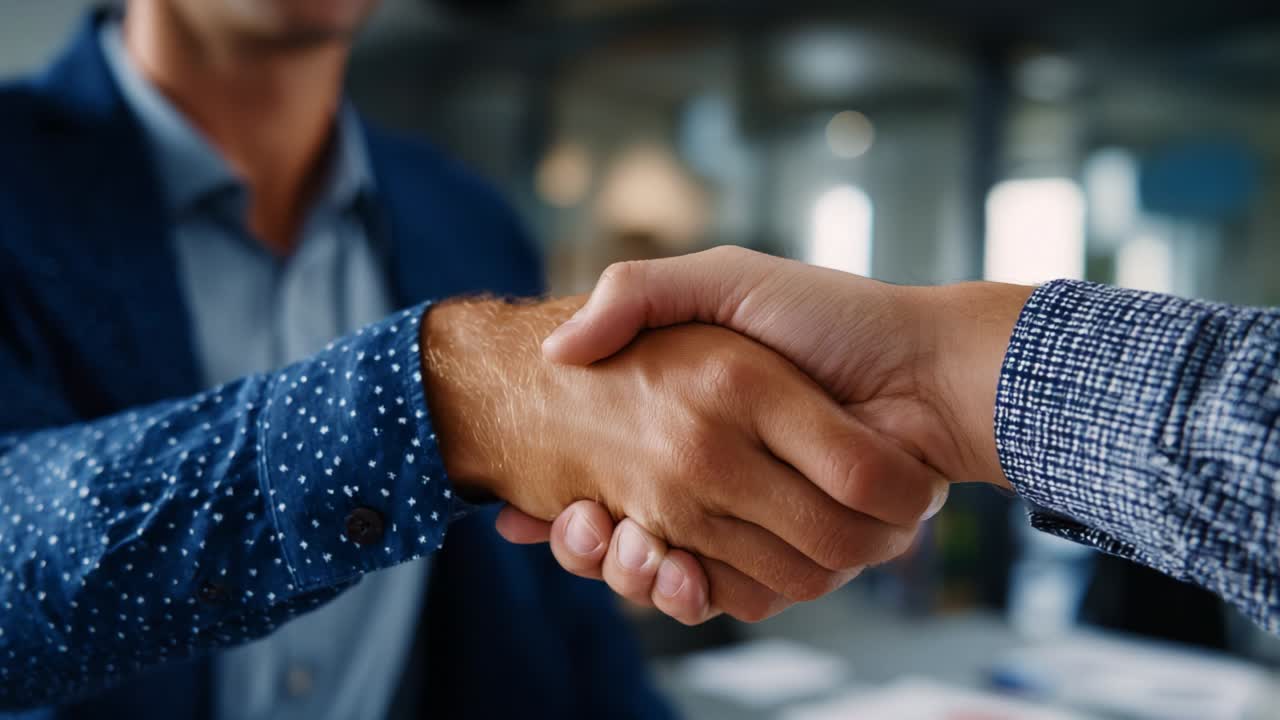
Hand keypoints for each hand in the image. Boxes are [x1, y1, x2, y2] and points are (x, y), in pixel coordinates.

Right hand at [501, 247, 1029, 620]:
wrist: (929, 371)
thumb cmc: (830, 317)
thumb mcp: (721, 283)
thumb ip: (636, 294)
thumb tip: (555, 350)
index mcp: (697, 426)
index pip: (606, 475)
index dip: (564, 504)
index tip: (522, 509)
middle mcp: (718, 479)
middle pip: (626, 540)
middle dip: (593, 547)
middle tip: (580, 526)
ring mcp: (754, 521)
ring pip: (666, 576)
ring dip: (633, 574)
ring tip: (622, 542)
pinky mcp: (794, 557)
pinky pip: (730, 595)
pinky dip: (696, 594)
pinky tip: (675, 567)